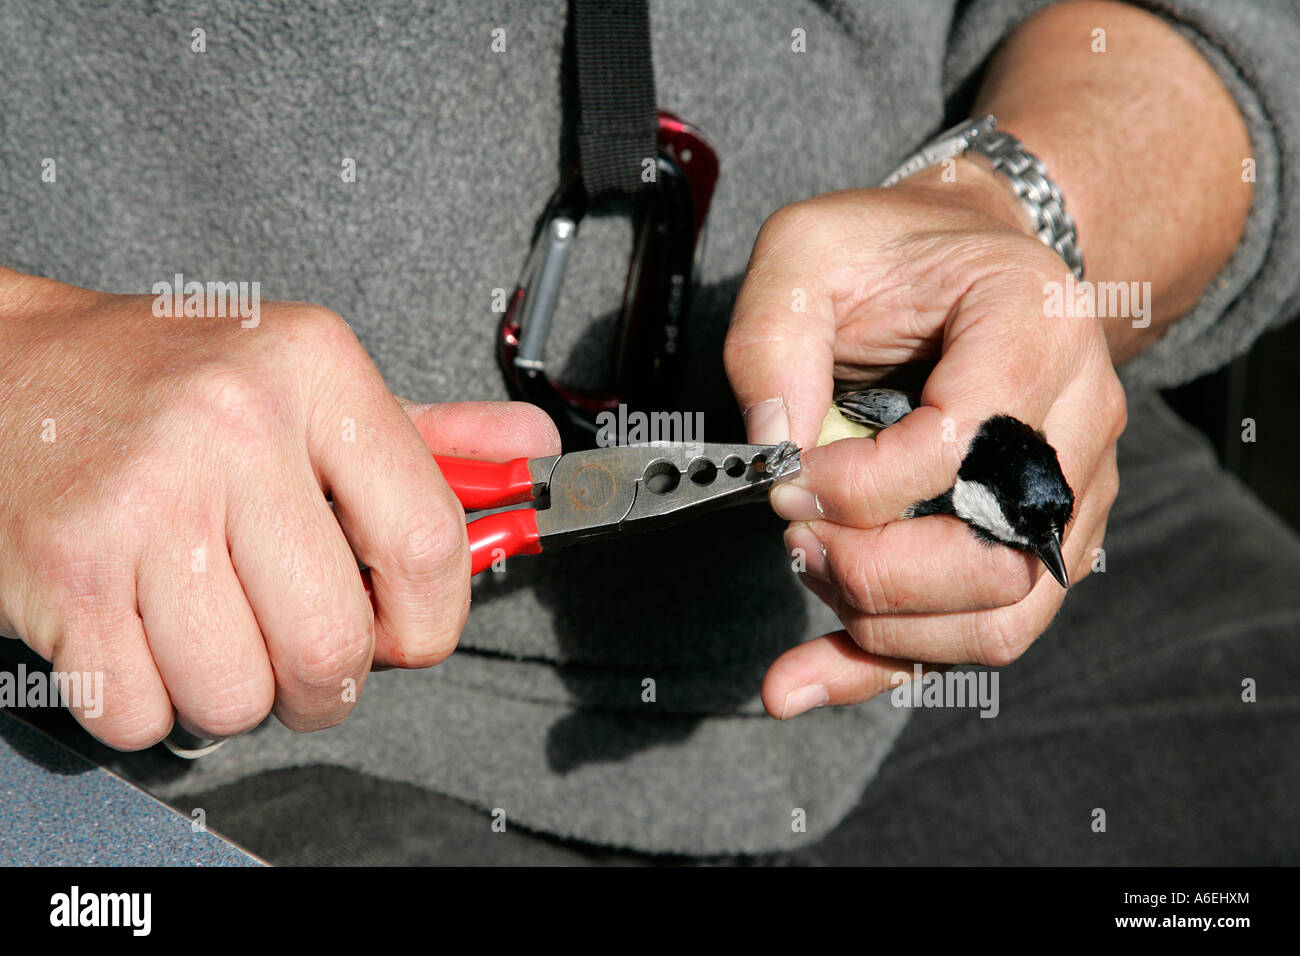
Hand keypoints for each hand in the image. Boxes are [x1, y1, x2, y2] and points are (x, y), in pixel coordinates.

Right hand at [0, 267, 558, 747]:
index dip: (431, 621)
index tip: (409, 630)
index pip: (431, 544)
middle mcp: (234, 428)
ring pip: (242, 694)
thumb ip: (431, 435)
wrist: (3, 373)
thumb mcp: (310, 381)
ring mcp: (145, 501)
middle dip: (332, 686)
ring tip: (216, 628)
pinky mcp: (66, 569)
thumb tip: (529, 454)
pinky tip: (145, 635)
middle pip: (336, 645)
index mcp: (317, 374)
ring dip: (238, 693)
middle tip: (309, 658)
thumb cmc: (165, 384)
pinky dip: (152, 703)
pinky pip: (146, 712)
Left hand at [724, 161, 1126, 717]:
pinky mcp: (1045, 543)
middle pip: (999, 552)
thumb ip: (773, 338)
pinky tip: (807, 676)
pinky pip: (984, 632)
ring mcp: (1074, 490)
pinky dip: (890, 664)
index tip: (789, 478)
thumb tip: (773, 452)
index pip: (961, 444)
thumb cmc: (892, 253)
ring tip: (809, 576)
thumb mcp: (808, 251)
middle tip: (795, 538)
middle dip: (876, 571)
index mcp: (1032, 324)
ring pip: (1003, 615)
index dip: (860, 486)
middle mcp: (1079, 415)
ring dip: (887, 626)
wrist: (969, 260)